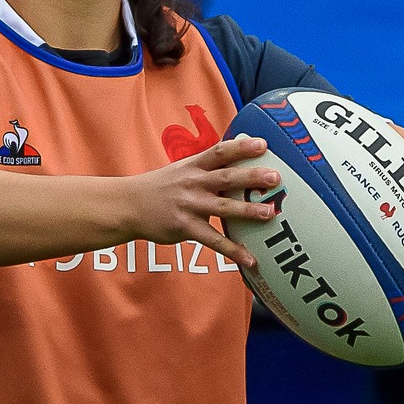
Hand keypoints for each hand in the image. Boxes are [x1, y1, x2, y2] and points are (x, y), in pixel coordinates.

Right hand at [126, 136, 279, 267]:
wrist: (128, 206)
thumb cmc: (161, 187)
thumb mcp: (182, 169)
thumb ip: (209, 164)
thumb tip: (239, 149)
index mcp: (193, 166)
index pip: (220, 152)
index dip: (241, 147)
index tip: (263, 144)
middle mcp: (192, 183)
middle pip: (226, 178)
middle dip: (251, 177)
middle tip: (275, 177)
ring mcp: (188, 206)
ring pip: (222, 208)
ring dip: (247, 211)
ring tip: (270, 214)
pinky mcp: (184, 227)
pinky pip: (213, 240)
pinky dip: (232, 250)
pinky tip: (250, 259)